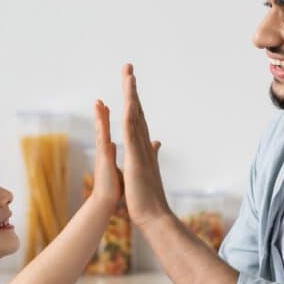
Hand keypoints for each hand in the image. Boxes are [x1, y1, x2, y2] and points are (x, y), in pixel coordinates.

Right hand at [89, 99, 121, 209]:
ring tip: (98, 103)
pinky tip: (103, 124)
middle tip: (100, 100)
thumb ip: (121, 157)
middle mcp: (104, 152)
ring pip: (101, 132)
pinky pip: (103, 142)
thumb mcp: (121, 169)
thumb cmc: (113, 189)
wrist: (105, 204)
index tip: (107, 107)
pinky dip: (103, 131)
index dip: (108, 119)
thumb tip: (121, 149)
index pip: (108, 132)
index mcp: (109, 153)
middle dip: (101, 113)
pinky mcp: (104, 161)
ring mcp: (103, 156)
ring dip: (100, 117)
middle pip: (103, 128)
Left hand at [120, 63, 168, 227]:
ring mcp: (141, 150)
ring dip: (131, 95)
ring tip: (128, 75)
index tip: (129, 82)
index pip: (137, 118)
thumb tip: (157, 143)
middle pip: (137, 110)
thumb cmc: (148, 197)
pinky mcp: (136, 158)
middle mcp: (144, 144)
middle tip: (128, 67)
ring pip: (135, 116)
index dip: (133, 99)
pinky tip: (127, 102)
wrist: (155, 215)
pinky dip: (130, 116)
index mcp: (143, 147)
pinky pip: (132, 133)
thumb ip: (152, 153)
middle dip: (131, 88)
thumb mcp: (147, 170)